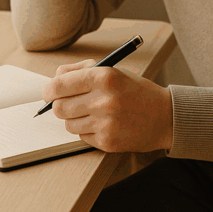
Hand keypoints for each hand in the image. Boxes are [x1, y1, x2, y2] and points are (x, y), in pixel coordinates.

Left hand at [42, 59, 172, 152]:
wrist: (164, 116)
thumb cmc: (135, 90)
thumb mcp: (111, 70)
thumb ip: (80, 70)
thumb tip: (54, 78)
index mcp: (103, 77)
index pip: (59, 85)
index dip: (48, 90)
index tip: (48, 93)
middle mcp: (104, 100)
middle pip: (59, 108)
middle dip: (59, 105)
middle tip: (69, 103)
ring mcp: (105, 123)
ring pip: (68, 124)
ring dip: (74, 118)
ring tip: (91, 112)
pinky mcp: (107, 141)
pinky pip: (81, 136)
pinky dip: (87, 130)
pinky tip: (102, 123)